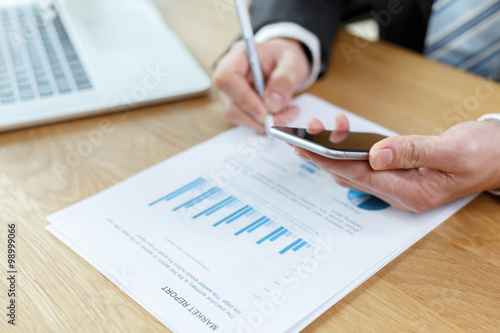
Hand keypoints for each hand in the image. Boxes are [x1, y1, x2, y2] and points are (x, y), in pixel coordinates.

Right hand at [213, 38, 309, 131]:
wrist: (284, 64)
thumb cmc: (285, 59)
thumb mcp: (292, 63)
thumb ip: (285, 79)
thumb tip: (271, 104)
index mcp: (238, 56)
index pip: (227, 79)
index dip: (244, 98)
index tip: (264, 112)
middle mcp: (228, 75)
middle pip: (231, 105)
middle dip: (258, 117)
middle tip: (285, 117)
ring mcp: (229, 93)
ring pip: (237, 116)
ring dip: (262, 122)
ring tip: (286, 114)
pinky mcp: (236, 105)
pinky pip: (245, 120)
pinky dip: (263, 123)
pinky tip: (279, 115)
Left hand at [295, 118, 499, 211]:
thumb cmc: (484, 154)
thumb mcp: (453, 150)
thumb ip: (414, 151)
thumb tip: (376, 153)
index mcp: (412, 192)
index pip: (360, 177)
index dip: (330, 162)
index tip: (307, 149)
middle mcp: (400, 193)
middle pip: (350, 176)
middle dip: (323, 156)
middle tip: (302, 136)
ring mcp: (398, 185)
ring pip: (355, 172)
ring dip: (334, 152)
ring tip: (321, 128)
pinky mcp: (398, 174)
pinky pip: (366, 166)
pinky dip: (350, 150)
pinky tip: (345, 134)